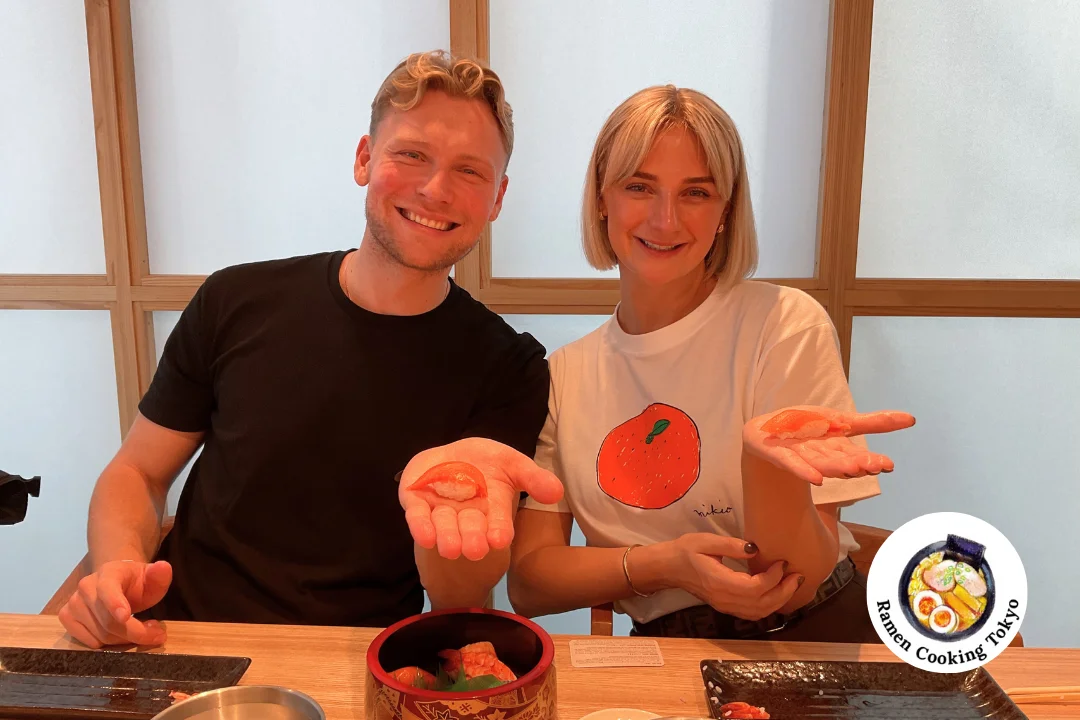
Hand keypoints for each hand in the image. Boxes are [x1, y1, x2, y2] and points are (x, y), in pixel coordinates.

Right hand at [57, 560, 171, 647]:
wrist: (115, 581)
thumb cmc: (136, 582)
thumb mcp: (153, 578)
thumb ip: (160, 575)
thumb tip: (163, 567)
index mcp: (108, 573)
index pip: (108, 589)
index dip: (115, 604)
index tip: (125, 617)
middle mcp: (86, 586)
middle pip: (108, 621)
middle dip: (135, 632)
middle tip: (157, 634)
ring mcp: (73, 603)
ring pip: (100, 635)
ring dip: (124, 640)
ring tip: (140, 630)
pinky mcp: (66, 617)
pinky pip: (89, 642)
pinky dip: (108, 644)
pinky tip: (119, 634)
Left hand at [400, 438, 563, 560]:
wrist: (451, 456)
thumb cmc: (486, 462)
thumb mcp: (513, 463)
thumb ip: (533, 478)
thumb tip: (557, 492)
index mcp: (492, 506)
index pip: (498, 521)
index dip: (498, 529)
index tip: (500, 541)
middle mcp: (466, 513)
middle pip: (469, 527)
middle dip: (471, 537)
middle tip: (474, 550)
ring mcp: (439, 509)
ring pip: (443, 525)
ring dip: (447, 536)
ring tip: (451, 549)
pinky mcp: (415, 502)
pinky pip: (416, 515)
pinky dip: (420, 525)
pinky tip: (424, 536)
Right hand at [668, 533, 800, 620]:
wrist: (668, 567)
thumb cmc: (685, 550)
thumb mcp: (706, 541)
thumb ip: (731, 545)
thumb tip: (756, 549)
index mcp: (719, 582)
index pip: (754, 588)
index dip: (773, 577)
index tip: (782, 562)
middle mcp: (724, 599)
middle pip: (761, 604)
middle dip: (784, 592)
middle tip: (797, 576)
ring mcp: (725, 606)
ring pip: (759, 612)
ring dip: (779, 601)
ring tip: (791, 584)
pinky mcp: (726, 606)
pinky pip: (752, 613)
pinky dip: (769, 606)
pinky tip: (776, 593)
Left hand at [743, 405, 915, 484]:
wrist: (766, 430)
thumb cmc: (805, 428)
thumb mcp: (840, 419)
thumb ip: (873, 423)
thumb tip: (911, 419)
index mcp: (837, 449)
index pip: (857, 456)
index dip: (871, 461)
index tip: (888, 465)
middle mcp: (820, 456)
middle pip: (840, 461)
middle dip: (856, 464)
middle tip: (874, 467)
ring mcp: (799, 456)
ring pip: (819, 463)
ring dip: (835, 467)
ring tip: (852, 470)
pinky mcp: (778, 454)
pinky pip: (790, 463)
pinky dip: (802, 470)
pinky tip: (815, 478)